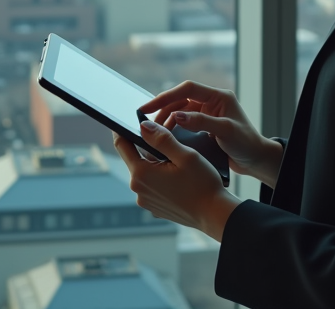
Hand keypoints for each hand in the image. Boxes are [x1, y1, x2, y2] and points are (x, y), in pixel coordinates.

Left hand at [112, 121, 240, 242]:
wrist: (214, 214)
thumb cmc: (203, 184)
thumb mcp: (185, 155)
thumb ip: (162, 139)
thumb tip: (143, 126)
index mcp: (142, 173)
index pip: (122, 145)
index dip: (120, 130)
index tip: (121, 121)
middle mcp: (138, 189)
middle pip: (135, 159)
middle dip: (146, 147)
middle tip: (164, 138)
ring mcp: (145, 200)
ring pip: (144, 172)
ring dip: (154, 163)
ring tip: (175, 160)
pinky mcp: (154, 207)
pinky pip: (152, 186)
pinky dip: (160, 177)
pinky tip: (178, 177)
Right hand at [141, 81, 284, 188]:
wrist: (256, 159)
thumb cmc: (246, 143)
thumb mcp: (225, 131)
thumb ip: (202, 122)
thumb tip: (178, 116)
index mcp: (219, 96)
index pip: (187, 89)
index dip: (166, 96)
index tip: (148, 106)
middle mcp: (212, 102)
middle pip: (180, 99)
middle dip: (163, 109)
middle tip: (146, 123)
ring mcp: (208, 113)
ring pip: (180, 110)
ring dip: (167, 119)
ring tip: (154, 132)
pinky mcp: (205, 125)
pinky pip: (184, 122)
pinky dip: (174, 127)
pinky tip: (166, 137)